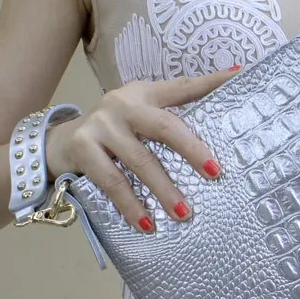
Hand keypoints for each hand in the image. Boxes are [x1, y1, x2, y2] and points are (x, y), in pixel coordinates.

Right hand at [45, 67, 240, 232]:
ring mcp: (101, 126)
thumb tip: (218, 111)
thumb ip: (171, 116)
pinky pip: (112, 182)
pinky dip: (130, 205)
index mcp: (144, 93)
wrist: (58, 143)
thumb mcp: (140, 117)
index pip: (184, 86)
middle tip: (215, 174)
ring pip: (140, 161)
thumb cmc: (113, 133)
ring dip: (164, 190)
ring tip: (184, 213)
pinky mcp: (83, 149)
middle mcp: (123, 104)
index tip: (241, 75)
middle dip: (193, 151)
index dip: (213, 81)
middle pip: (165, 126)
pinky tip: (146, 223)